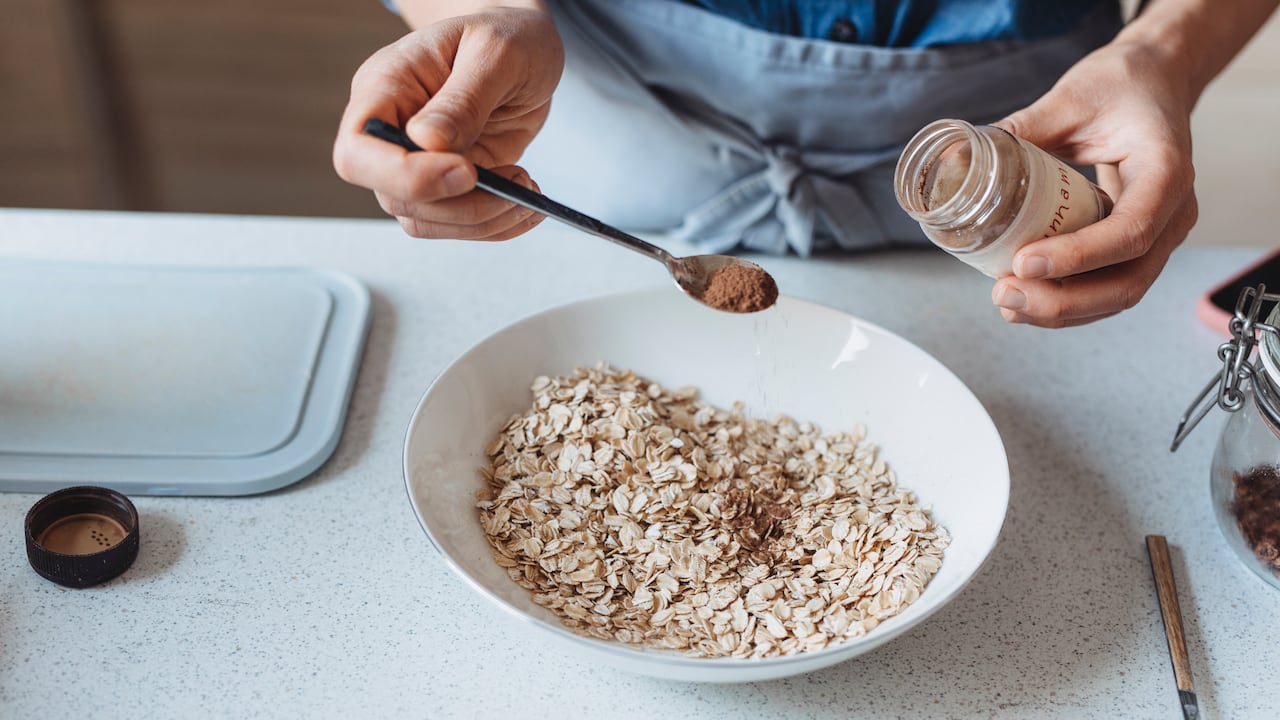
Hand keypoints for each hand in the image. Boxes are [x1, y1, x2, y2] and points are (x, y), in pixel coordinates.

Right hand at [333, 7, 563, 239]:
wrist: (526, 47)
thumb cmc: (507, 37)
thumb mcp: (495, 52)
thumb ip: (464, 98)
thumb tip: (428, 143)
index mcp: (386, 86)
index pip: (358, 151)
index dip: (403, 175)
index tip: (465, 171)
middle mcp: (393, 130)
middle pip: (395, 196)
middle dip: (460, 204)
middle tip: (515, 183)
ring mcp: (418, 163)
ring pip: (425, 220)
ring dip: (482, 219)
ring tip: (526, 190)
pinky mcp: (448, 185)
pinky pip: (457, 225)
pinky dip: (495, 225)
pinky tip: (524, 205)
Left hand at [990, 38, 1198, 327]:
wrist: (1155, 81)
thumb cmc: (1123, 85)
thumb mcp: (1071, 97)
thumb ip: (1021, 129)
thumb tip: (961, 158)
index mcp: (1165, 170)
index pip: (1131, 230)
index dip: (1078, 256)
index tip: (1024, 262)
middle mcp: (1173, 212)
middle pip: (1128, 280)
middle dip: (1064, 300)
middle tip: (1006, 294)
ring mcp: (1159, 234)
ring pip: (1120, 293)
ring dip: (1062, 310)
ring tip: (1008, 303)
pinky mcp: (1137, 245)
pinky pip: (1109, 285)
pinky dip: (1069, 301)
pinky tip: (1026, 301)